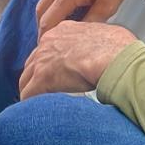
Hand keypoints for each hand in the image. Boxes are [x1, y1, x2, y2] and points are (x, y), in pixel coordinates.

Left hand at [20, 21, 136, 99]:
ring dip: (33, 92)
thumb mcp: (103, 36)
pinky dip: (31, 104)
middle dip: (36, 78)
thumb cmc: (119, 48)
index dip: (50, 64)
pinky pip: (28, 94)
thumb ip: (93, 43)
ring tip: (40, 107)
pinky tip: (40, 115)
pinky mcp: (42, 77)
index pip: (48, 48)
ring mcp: (43, 58)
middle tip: (45, 94)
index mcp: (63, 30)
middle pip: (33, 62)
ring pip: (26, 78)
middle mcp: (49, 41)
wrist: (115, 57)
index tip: (56, 76)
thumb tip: (98, 55)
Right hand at [35, 0, 144, 36]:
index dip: (45, 38)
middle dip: (42, 27)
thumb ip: (91, 22)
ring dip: (48, 14)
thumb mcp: (109, 4)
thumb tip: (80, 36)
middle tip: (50, 43)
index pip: (47, 22)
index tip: (48, 51)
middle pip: (41, 10)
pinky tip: (68, 10)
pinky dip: (54, 2)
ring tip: (59, 29)